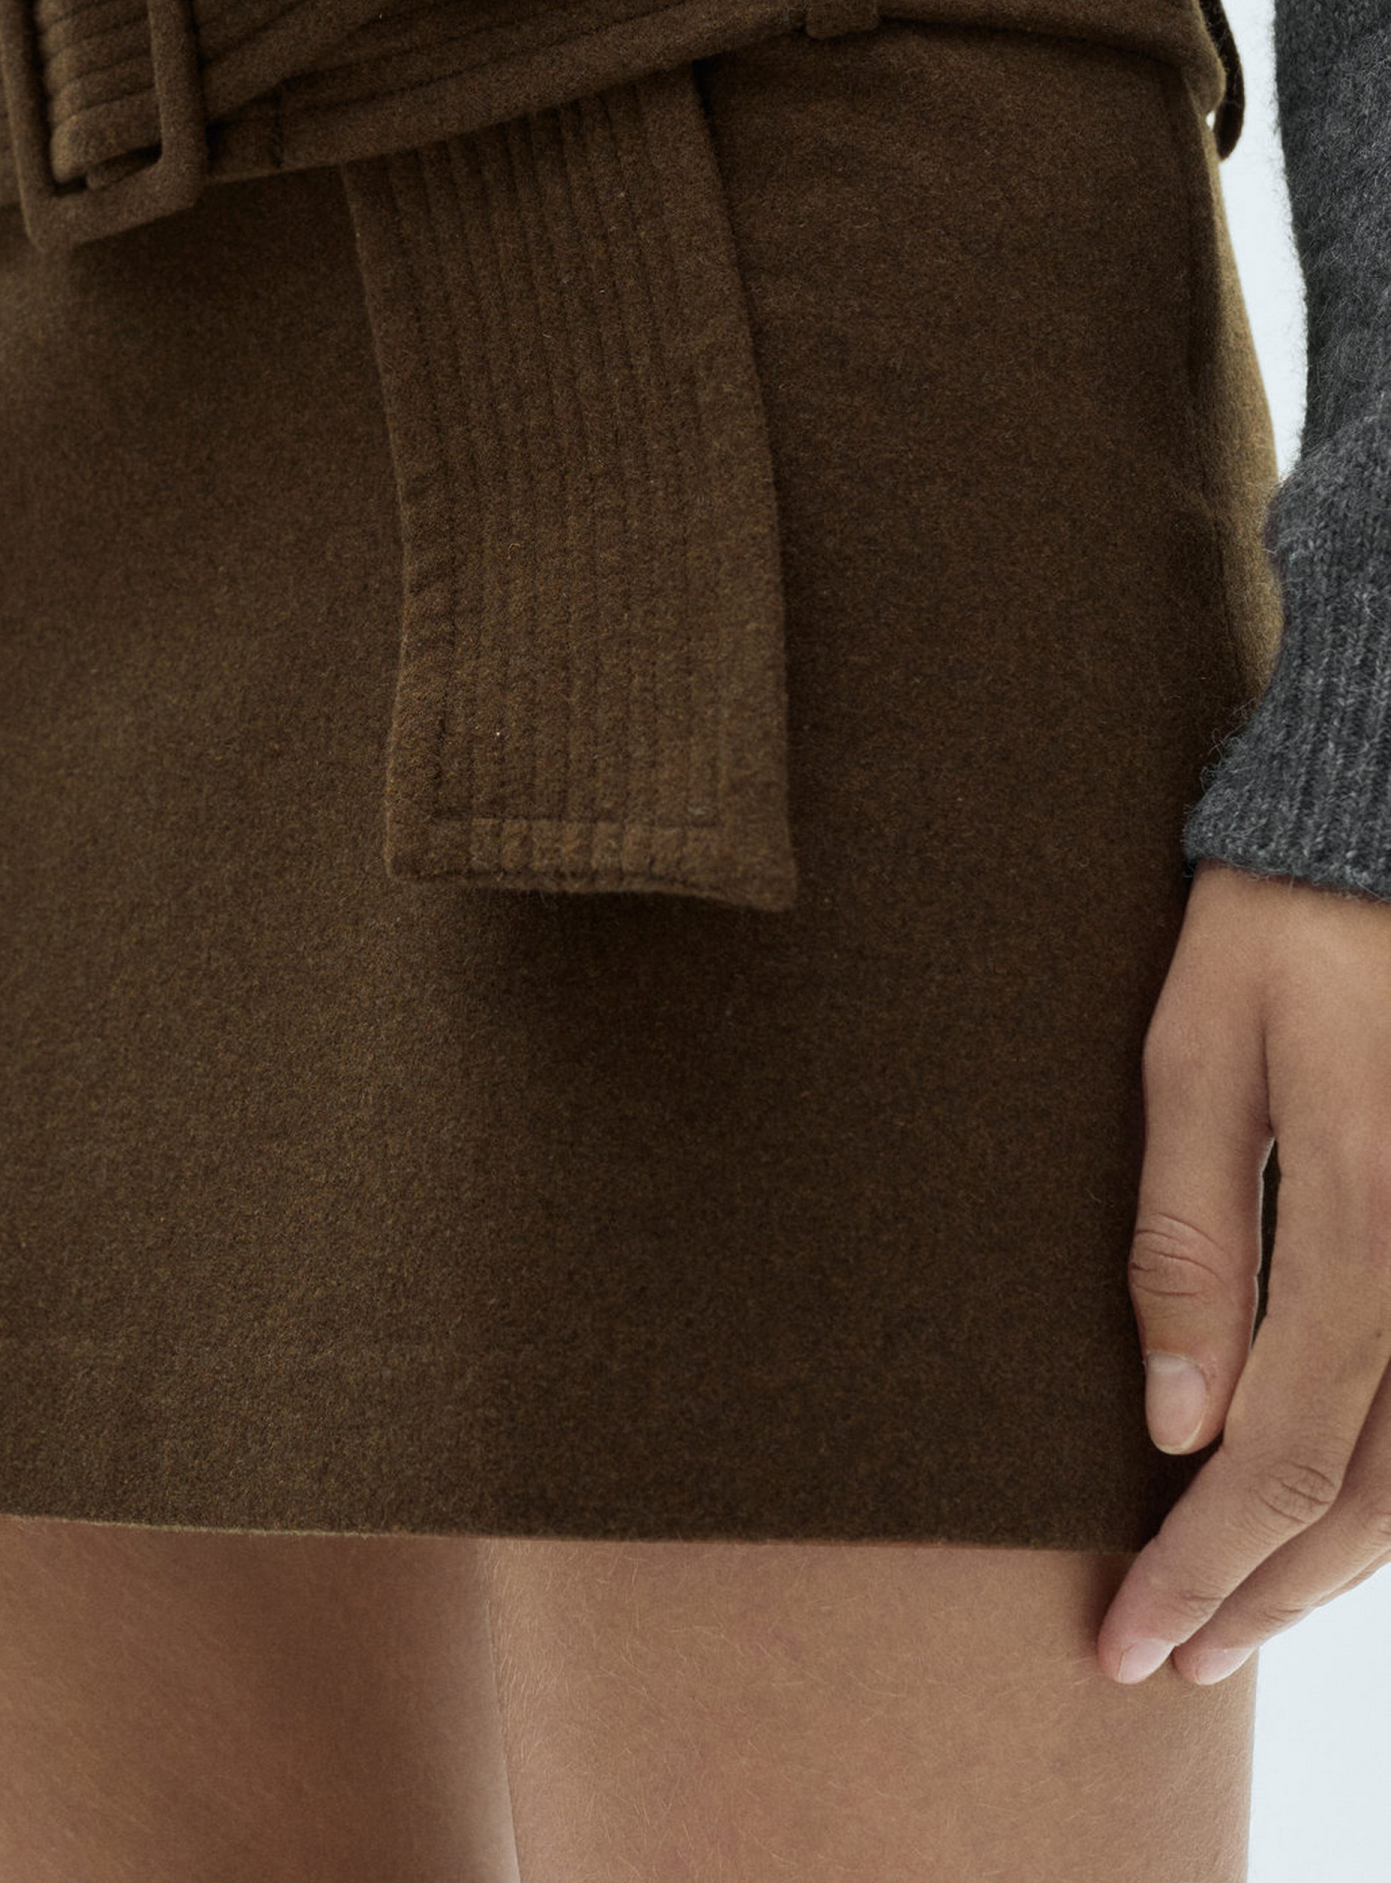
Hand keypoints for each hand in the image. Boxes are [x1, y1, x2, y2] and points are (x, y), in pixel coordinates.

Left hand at [1099, 859, 1390, 1684]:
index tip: (1126, 1639)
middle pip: (1369, 1497)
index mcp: (1364, 1219)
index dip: (1202, 1565)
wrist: (1386, 830)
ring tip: (1240, 1616)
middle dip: (1263, 1597)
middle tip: (1166, 1660)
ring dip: (1337, 1566)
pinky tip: (1332, 1516)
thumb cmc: (1282, 928)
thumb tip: (1174, 1419)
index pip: (1278, 1454)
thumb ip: (1189, 1236)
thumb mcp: (1197, 1052)